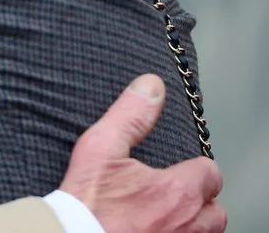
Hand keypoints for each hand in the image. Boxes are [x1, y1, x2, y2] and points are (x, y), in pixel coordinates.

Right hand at [60, 74, 224, 232]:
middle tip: (173, 193)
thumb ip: (131, 116)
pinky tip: (155, 229)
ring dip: (194, 222)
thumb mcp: (101, 147)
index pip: (210, 173)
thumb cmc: (87, 201)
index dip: (195, 167)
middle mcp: (188, 224)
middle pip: (216, 210)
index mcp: (178, 192)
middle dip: (200, 200)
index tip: (178, 168)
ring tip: (168, 213)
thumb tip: (151, 86)